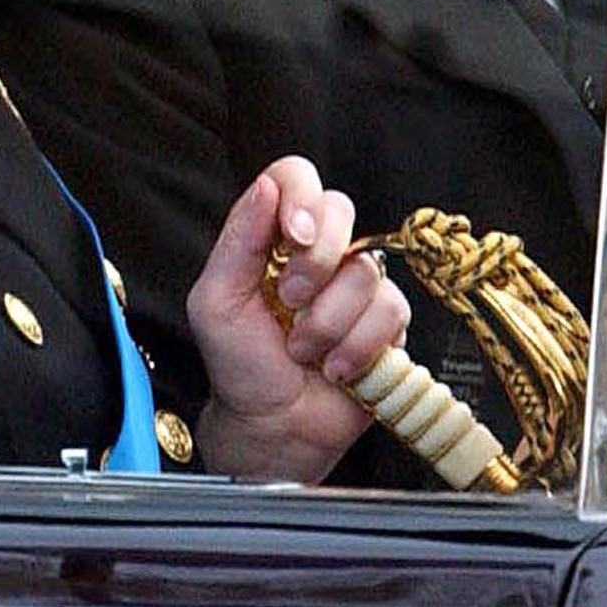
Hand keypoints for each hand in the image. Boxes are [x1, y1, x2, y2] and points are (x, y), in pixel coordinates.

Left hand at [185, 156, 406, 483]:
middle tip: (289, 301)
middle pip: (341, 209)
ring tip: (303, 349)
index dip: (301, 196)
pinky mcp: (387, 322)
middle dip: (314, 263)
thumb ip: (238, 241)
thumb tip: (267, 186)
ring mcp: (356, 286)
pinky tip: (334, 367)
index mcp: (274, 238)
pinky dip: (355, 346)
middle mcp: (320, 254)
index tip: (292, 234)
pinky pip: (390, 311)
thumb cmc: (240, 367)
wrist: (273, 428)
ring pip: (364, 271)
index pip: (297, 178)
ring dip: (327, 322)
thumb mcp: (217, 302)